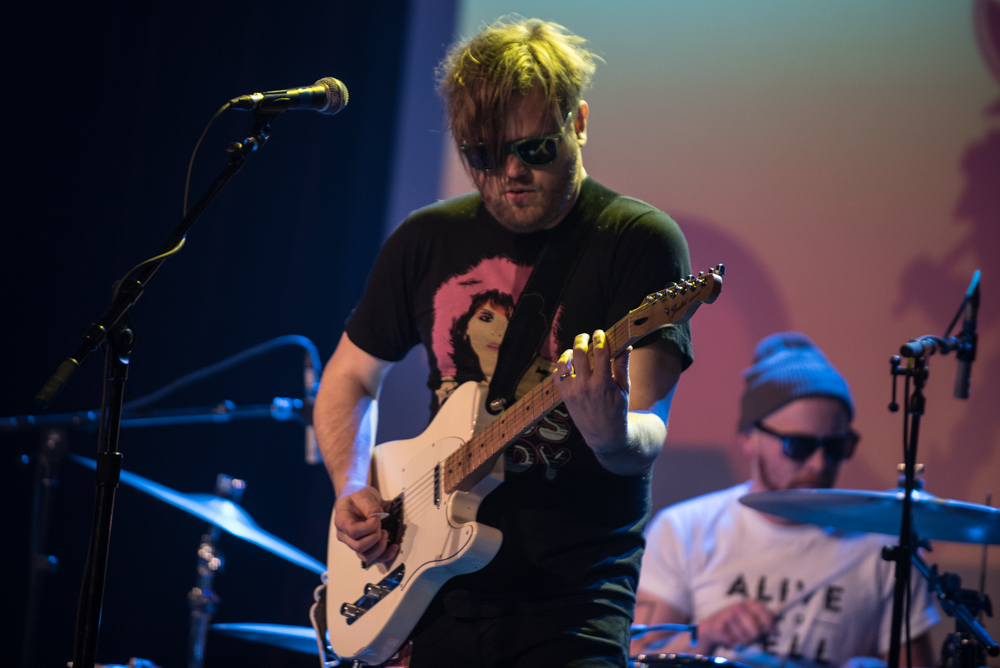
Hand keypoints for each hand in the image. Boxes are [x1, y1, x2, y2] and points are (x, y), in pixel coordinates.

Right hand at [333, 485, 398, 563]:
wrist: (357, 499)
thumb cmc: (357, 497)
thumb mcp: (362, 495)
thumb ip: (369, 505)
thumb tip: (376, 515)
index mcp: (342, 522)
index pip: (353, 532)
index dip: (369, 527)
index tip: (377, 517)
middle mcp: (346, 536)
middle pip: (359, 547)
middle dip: (375, 536)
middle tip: (380, 524)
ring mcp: (354, 543)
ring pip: (366, 557)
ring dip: (380, 546)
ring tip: (385, 533)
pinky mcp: (365, 547)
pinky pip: (374, 558)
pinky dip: (386, 555)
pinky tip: (394, 546)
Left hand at [556, 330, 629, 454]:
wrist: (605, 435)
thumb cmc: (618, 410)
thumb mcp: (624, 389)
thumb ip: (622, 366)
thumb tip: (626, 346)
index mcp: (603, 383)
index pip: (599, 351)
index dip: (600, 338)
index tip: (600, 333)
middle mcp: (586, 386)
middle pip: (579, 352)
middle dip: (582, 339)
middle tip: (586, 337)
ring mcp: (573, 391)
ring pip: (564, 362)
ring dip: (568, 352)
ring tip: (574, 351)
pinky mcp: (565, 396)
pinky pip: (556, 375)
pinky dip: (561, 367)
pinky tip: (569, 365)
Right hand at [696, 600, 774, 652]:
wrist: (710, 627)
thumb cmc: (734, 624)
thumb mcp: (748, 618)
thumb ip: (761, 622)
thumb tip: (774, 631)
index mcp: (748, 603)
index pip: (764, 613)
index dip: (770, 624)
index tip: (773, 633)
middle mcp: (739, 607)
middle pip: (756, 631)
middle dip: (754, 639)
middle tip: (748, 637)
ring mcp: (729, 615)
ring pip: (745, 639)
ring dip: (742, 642)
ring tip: (736, 636)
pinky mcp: (720, 626)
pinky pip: (734, 643)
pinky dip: (732, 644)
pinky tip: (727, 638)